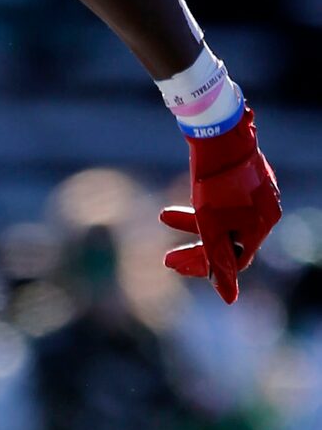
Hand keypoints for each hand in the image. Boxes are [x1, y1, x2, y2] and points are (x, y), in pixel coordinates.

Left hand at [160, 107, 279, 304]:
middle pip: (226, 242)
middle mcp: (266, 211)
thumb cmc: (214, 182)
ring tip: (164, 215)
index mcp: (262, 225)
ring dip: (191, 223)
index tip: (173, 264)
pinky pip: (225, 203)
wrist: (218, 131)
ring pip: (222, 220)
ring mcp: (258, 194)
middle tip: (165, 257)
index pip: (233, 261)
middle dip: (193, 248)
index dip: (201, 267)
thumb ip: (218, 260)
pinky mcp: (247, 178)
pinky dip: (203, 207)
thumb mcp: (210, 225)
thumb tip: (228, 298)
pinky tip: (184, 200)